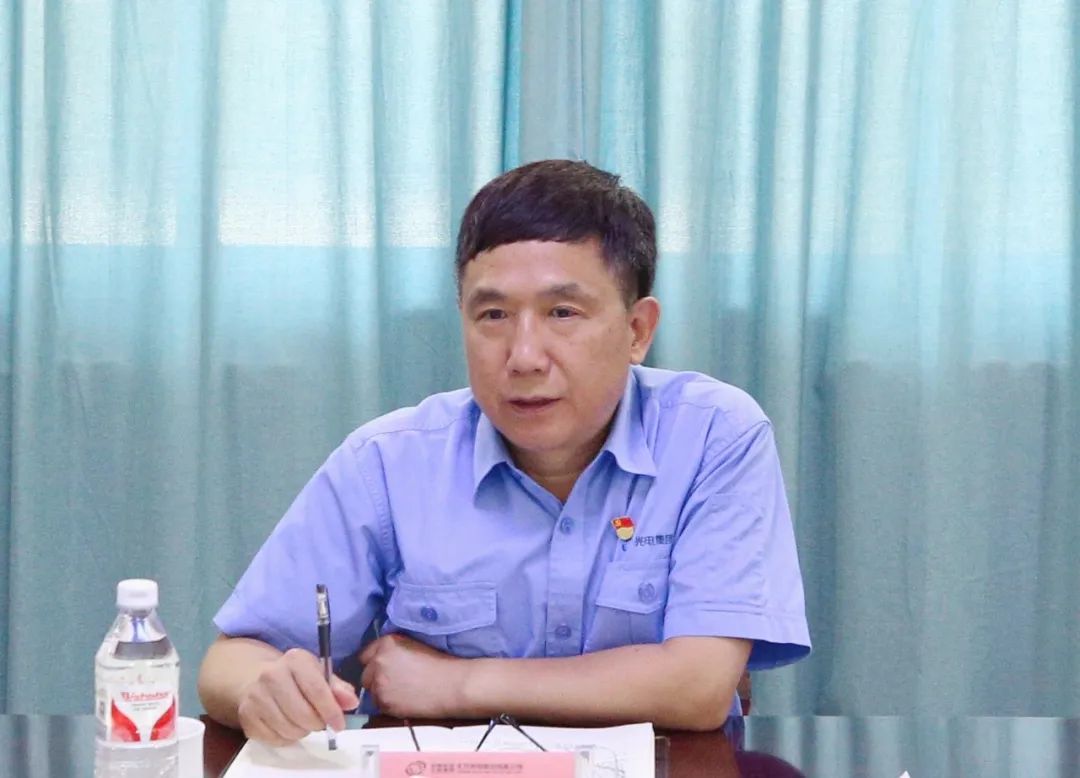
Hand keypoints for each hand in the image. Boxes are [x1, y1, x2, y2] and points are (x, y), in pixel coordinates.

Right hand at [237, 648, 358, 745]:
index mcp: (295, 659)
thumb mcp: (319, 674)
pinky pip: (274, 739)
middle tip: (320, 722)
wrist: (256, 679)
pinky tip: (287, 725)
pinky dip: (286, 738)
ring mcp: (256, 696)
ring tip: (302, 721)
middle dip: (317, 723)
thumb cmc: (295, 678)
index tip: (339, 724)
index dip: (331, 711)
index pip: (316, 689)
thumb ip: (338, 688)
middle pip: (302, 713)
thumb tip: (351, 702)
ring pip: (289, 729)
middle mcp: (271, 674)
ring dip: (302, 731)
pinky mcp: (246, 716)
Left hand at [359, 633, 466, 717]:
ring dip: (382, 692)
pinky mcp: (384, 702)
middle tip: (396, 682)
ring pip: (372, 690)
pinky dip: (388, 704)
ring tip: (403, 692)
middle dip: (376, 678)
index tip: (385, 668)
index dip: (375, 662)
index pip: (365, 654)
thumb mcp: (413, 645)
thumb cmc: (439, 665)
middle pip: (366, 674)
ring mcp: (379, 682)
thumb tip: (379, 657)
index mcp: (387, 643)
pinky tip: (405, 701)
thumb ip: (392, 649)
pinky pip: (379, 705)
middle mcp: (379, 661)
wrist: (451, 685)